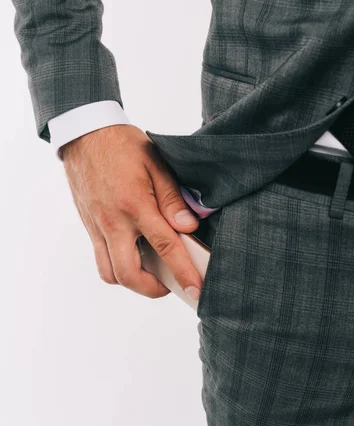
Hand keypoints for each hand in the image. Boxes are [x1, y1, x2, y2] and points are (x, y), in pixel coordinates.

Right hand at [60, 124, 202, 301]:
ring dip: (133, 281)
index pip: (165, 247)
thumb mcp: (156, 164)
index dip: (183, 272)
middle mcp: (113, 222)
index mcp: (135, 205)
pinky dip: (118, 267)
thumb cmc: (122, 145)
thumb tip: (188, 227)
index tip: (195, 290)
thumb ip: (172, 199)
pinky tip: (134, 256)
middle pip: (130, 274)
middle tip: (171, 285)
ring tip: (152, 273)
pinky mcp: (90, 227)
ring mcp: (98, 227)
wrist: (84, 135)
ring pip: (111, 273)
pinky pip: (101, 259)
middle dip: (153, 289)